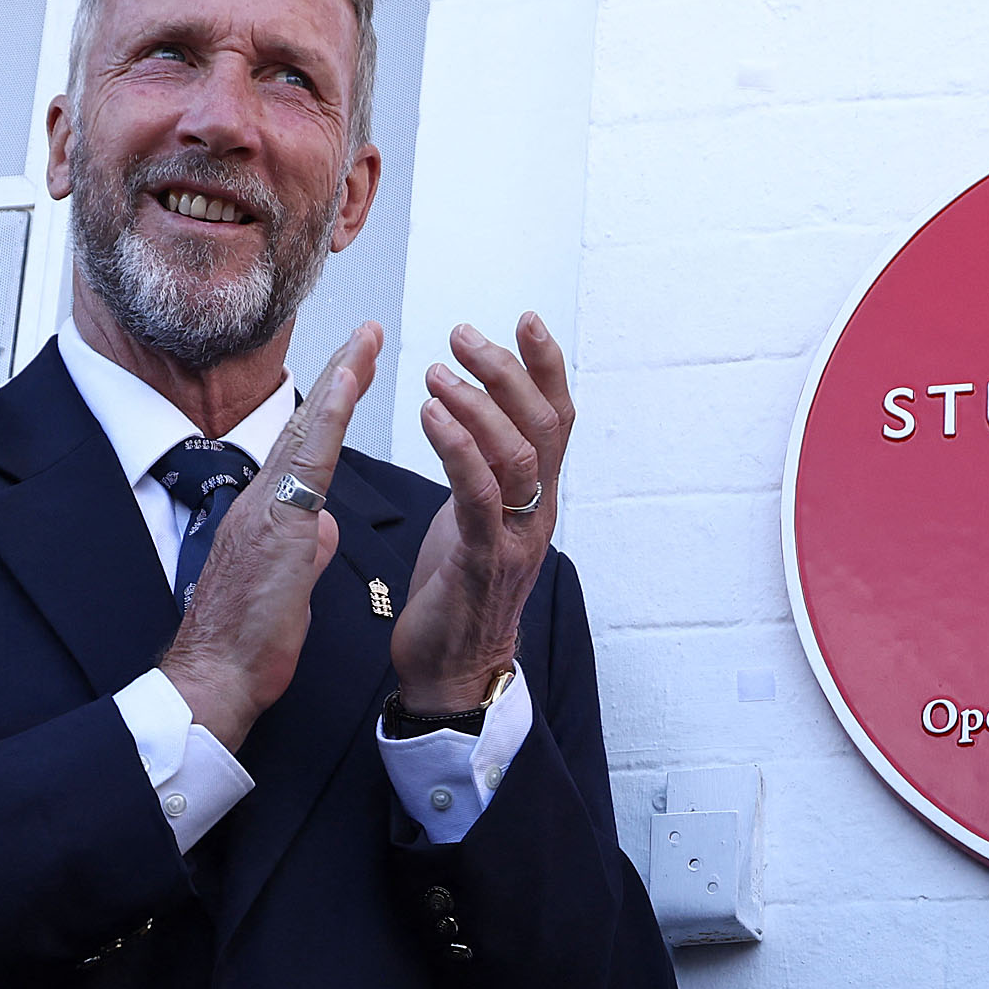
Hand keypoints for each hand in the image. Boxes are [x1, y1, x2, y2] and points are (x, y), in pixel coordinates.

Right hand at [158, 323, 382, 747]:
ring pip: (308, 431)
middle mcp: (260, 500)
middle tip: (366, 333)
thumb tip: (320, 529)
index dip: (331, 404)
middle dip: (338, 374)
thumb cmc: (245, 642)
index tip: (354, 368)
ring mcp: (266, 508)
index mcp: (266, 514)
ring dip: (339, 380)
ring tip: (365, 341)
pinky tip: (347, 384)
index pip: (306, 447)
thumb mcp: (288, 586)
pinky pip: (309, 461)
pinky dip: (329, 418)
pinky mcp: (277, 524)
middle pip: (306, 424)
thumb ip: (304, 548)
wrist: (216, 675)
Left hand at [390, 314, 572, 712]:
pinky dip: (458, 447)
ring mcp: (516, 538)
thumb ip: (486, 471)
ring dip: (477, 402)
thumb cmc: (457, 592)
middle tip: (464, 337)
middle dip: (508, 371)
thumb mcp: (475, 516)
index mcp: (537, 498)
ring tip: (436, 372)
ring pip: (516, 453)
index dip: (546, 367)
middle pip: (543, 425)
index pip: (556, 419)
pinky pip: (481, 494)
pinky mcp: (483, 561)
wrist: (450, 668)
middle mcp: (538, 512)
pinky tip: (432, 415)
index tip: (526, 320)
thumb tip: (477, 422)